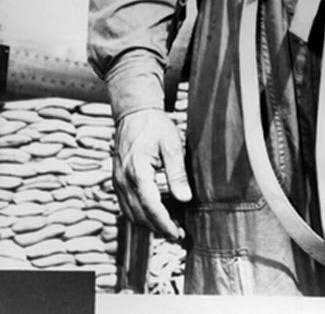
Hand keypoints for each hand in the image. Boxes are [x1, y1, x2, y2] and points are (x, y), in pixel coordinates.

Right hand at [112, 108, 192, 241]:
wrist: (134, 113)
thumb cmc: (155, 126)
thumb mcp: (172, 145)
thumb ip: (177, 173)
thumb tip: (185, 198)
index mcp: (137, 171)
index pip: (151, 207)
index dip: (164, 224)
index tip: (177, 233)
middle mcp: (124, 180)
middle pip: (139, 215)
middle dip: (158, 228)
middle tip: (178, 234)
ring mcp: (118, 182)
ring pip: (131, 214)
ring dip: (148, 224)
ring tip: (168, 228)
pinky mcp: (117, 181)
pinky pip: (126, 206)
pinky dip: (139, 215)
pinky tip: (154, 215)